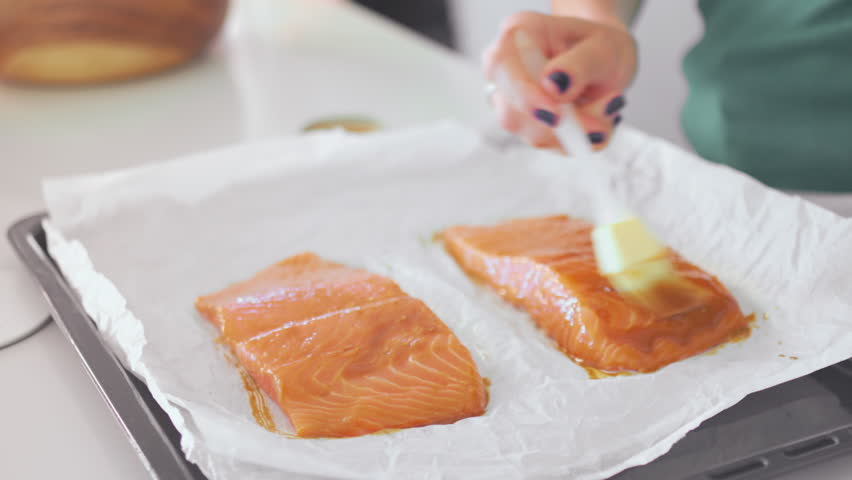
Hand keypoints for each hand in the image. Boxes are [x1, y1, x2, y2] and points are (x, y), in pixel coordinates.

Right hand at [483, 11, 636, 150]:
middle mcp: (506, 70)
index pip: (502, 67)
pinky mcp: (525, 125)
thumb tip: (552, 87)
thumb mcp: (603, 48)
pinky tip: (596, 118)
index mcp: (518, 34)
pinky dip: (579, 138)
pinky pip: (550, 144)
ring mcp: (512, 102)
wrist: (606, 62)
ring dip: (576, 132)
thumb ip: (579, 65)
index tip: (557, 116)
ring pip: (532, 134)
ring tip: (607, 107)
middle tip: (603, 118)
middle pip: (512, 112)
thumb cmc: (601, 47)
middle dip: (562, 125)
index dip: (525, 96)